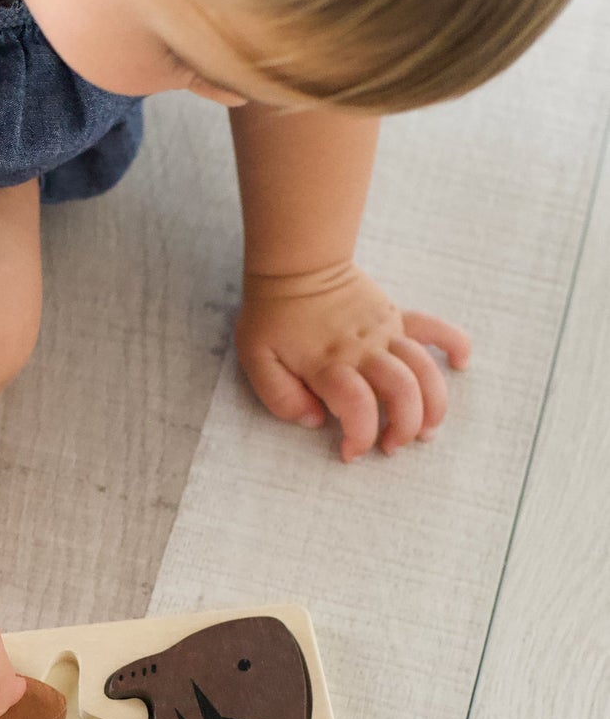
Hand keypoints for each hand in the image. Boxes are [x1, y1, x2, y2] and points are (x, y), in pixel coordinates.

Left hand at [235, 261, 471, 461]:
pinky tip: (461, 363)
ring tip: (427, 430)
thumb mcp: (257, 360)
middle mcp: (363, 350)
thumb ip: (280, 397)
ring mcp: (385, 332)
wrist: (296, 265)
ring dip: (432, 405)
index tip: (350, 452)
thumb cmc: (271, 316)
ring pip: (424, 370)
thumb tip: (315, 421)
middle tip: (391, 447)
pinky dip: (454, 343)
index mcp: (328, 364)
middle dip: (404, 428)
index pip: (358, 408)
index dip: (360, 437)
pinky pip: (434, 327)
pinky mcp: (395, 316)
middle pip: (402, 392)